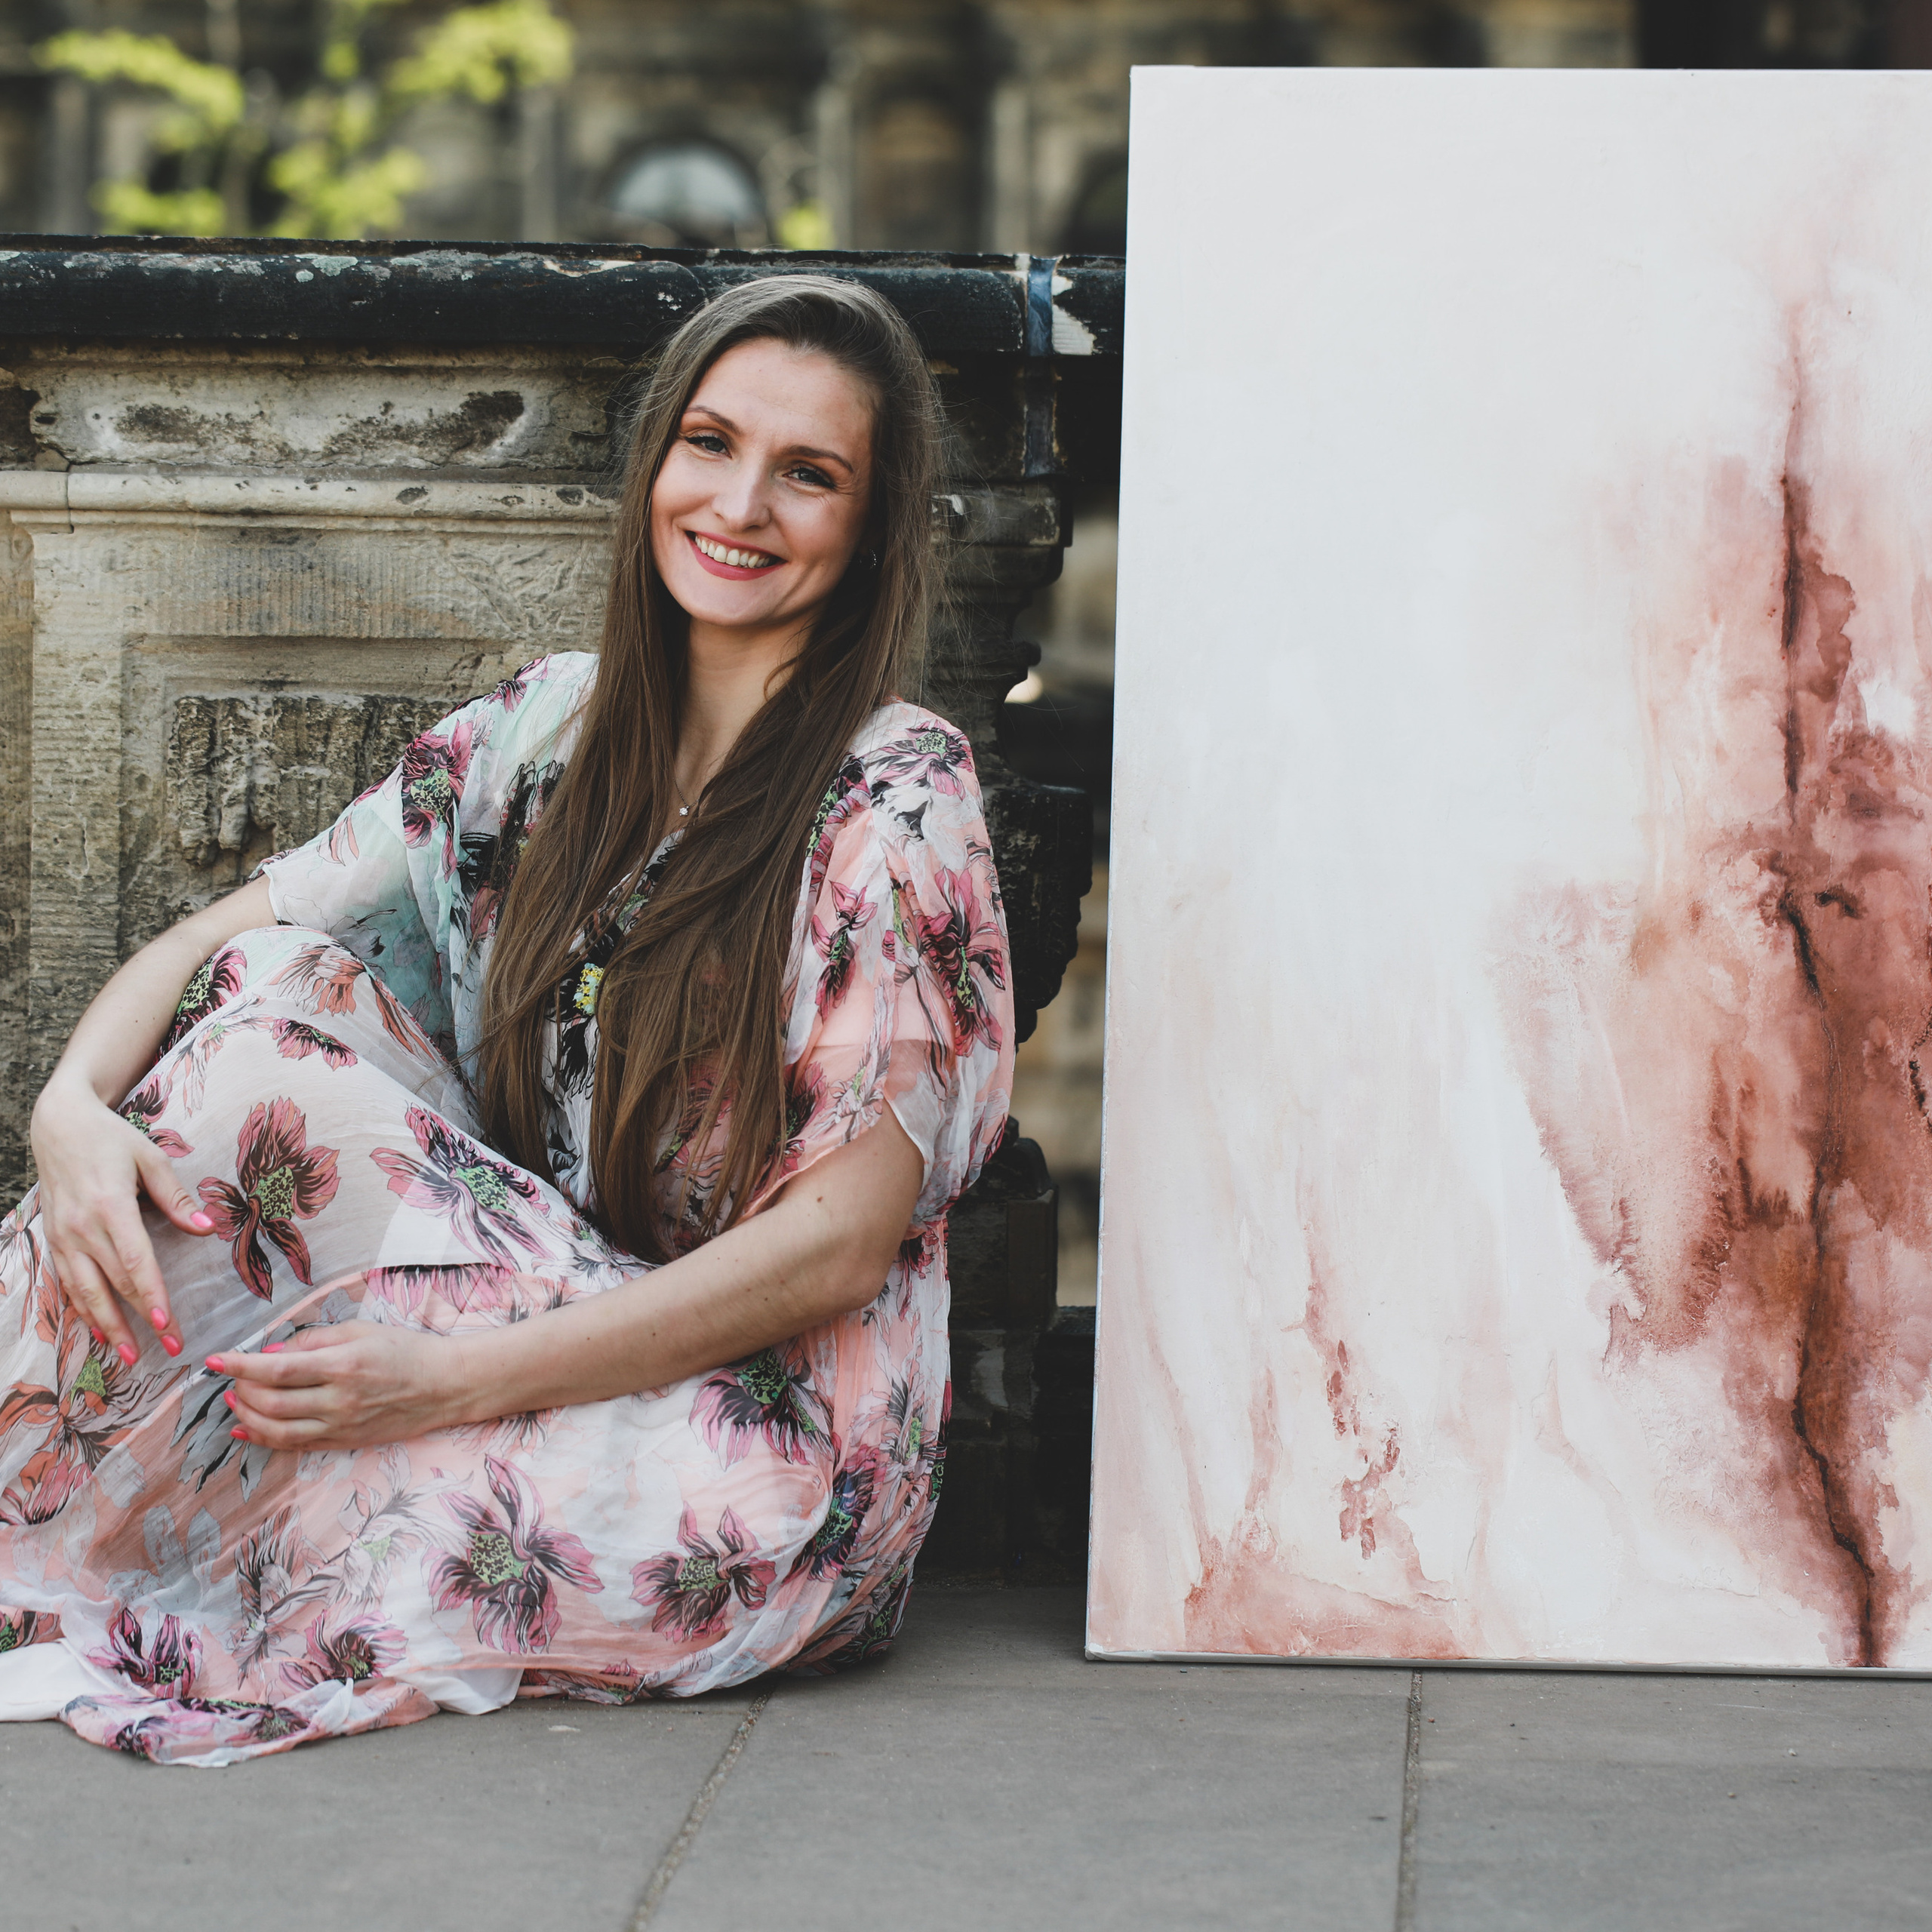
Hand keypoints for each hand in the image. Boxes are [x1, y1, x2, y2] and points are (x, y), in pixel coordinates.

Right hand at [29, 1072, 213, 1364]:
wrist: (58, 1125)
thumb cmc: (111, 1139)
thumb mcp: (151, 1158)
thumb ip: (177, 1198)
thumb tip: (206, 1230)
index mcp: (110, 1206)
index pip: (134, 1261)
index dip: (150, 1296)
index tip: (167, 1324)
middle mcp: (81, 1227)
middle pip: (113, 1284)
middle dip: (139, 1322)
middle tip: (168, 1350)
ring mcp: (63, 1237)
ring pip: (84, 1292)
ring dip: (107, 1327)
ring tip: (129, 1357)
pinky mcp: (53, 1240)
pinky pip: (67, 1283)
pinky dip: (82, 1310)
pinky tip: (98, 1330)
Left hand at [215, 1315, 469, 1450]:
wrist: (444, 1385)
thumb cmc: (404, 1350)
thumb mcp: (361, 1330)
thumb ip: (314, 1339)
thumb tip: (273, 1352)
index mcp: (342, 1364)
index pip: (277, 1367)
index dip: (240, 1365)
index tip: (213, 1360)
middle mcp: (338, 1399)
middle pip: (271, 1401)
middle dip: (241, 1390)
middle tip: (231, 1377)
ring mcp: (340, 1425)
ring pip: (278, 1429)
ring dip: (247, 1416)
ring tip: (235, 1401)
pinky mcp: (343, 1441)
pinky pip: (295, 1444)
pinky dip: (265, 1438)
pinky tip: (247, 1428)